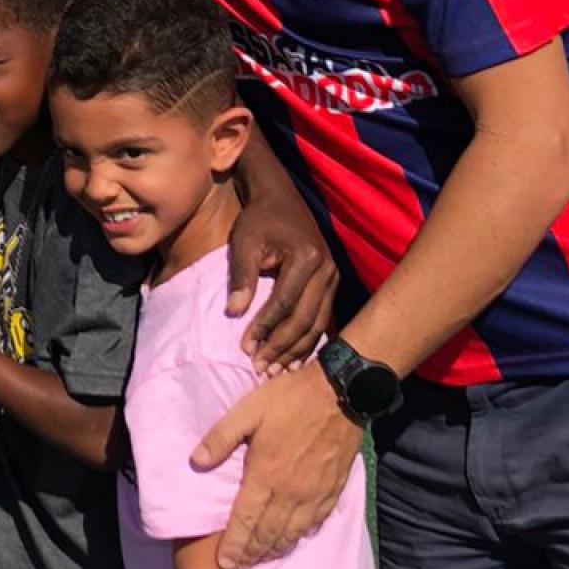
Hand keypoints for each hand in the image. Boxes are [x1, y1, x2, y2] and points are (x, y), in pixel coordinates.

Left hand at [191, 360, 361, 568]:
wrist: (341, 394)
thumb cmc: (290, 400)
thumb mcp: (248, 410)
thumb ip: (221, 438)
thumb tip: (195, 462)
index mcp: (265, 476)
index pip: (244, 522)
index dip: (233, 546)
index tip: (223, 564)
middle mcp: (289, 493)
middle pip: (267, 535)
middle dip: (251, 554)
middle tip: (239, 568)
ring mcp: (313, 495)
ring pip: (291, 534)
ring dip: (273, 550)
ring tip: (261, 559)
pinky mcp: (332, 491)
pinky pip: (313, 524)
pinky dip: (299, 537)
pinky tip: (292, 539)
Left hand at [227, 188, 336, 371]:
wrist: (280, 198)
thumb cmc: (258, 219)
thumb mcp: (244, 242)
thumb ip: (242, 276)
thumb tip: (235, 312)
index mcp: (306, 257)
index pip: (284, 303)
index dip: (265, 328)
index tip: (246, 348)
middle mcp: (327, 269)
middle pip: (304, 319)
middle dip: (281, 346)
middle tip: (260, 368)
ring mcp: (333, 277)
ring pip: (317, 324)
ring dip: (296, 350)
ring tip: (276, 370)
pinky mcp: (332, 284)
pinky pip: (322, 318)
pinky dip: (307, 341)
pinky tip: (294, 359)